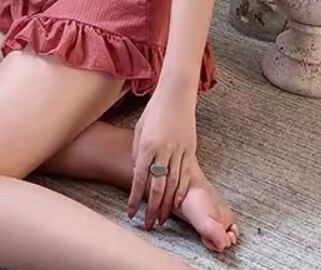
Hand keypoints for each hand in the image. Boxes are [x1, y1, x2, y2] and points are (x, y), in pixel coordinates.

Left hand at [127, 87, 196, 229]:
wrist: (175, 96)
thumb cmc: (153, 111)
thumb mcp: (139, 131)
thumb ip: (137, 154)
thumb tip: (137, 175)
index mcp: (147, 146)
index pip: (139, 178)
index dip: (134, 198)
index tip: (131, 213)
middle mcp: (163, 151)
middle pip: (157, 187)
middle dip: (152, 209)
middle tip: (148, 225)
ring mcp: (179, 151)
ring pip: (173, 185)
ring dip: (167, 205)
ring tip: (161, 219)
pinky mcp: (190, 151)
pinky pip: (186, 176)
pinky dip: (181, 192)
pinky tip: (177, 204)